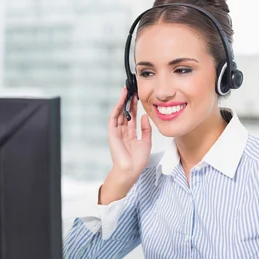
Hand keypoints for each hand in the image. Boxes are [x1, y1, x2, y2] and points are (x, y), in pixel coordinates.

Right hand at [100, 87, 151, 203]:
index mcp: (130, 134)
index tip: (138, 96)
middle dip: (128, 101)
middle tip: (132, 89)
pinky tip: (121, 100)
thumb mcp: (146, 142)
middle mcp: (123, 131)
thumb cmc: (137, 160)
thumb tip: (144, 116)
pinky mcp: (112, 132)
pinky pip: (114, 118)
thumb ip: (145, 129)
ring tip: (127, 90)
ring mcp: (117, 131)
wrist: (130, 170)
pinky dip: (117, 108)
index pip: (132, 116)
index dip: (135, 106)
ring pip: (119, 113)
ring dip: (122, 101)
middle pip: (125, 112)